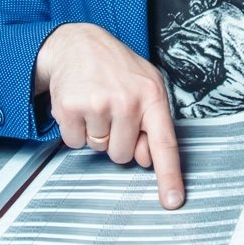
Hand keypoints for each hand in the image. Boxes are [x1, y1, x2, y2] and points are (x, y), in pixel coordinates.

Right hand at [35, 23, 184, 209]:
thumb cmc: (115, 68)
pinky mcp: (70, 108)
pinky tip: (78, 106)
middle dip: (115, 139)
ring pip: (98, 149)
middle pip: (122, 154)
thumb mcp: (144, 86)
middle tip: (110, 111)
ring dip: (94, 132)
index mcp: (152, 95)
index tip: (173, 201)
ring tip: (94, 104)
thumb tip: (147, 160)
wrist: (77, 43)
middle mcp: (127, 101)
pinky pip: (74, 142)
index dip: (170, 176)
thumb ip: (151, 123)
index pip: (164, 143)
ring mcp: (98, 104)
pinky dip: (74, 129)